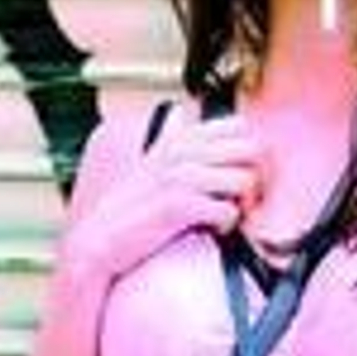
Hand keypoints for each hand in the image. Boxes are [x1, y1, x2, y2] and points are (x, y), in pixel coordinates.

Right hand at [71, 113, 262, 280]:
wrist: (100, 241)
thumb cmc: (131, 207)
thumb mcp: (152, 161)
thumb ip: (176, 139)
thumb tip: (187, 114)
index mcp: (180, 137)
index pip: (241, 126)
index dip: (251, 153)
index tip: (242, 175)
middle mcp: (183, 151)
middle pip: (253, 149)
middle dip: (257, 176)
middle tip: (242, 199)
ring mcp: (181, 176)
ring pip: (246, 180)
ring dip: (244, 203)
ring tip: (225, 215)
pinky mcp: (180, 205)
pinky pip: (229, 210)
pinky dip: (227, 224)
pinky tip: (212, 229)